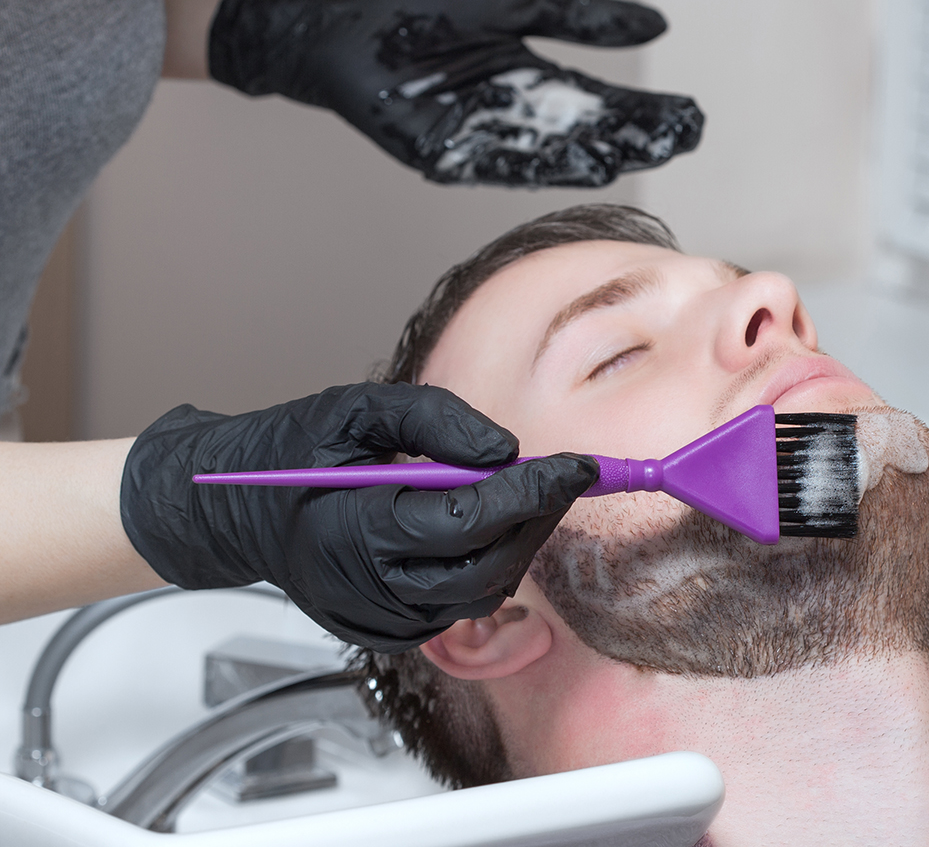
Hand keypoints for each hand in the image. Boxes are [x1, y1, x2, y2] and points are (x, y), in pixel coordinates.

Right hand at [120, 383, 597, 651]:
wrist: (231, 512)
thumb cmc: (289, 453)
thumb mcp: (356, 410)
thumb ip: (434, 419)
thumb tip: (507, 450)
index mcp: (353, 530)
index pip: (468, 520)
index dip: (532, 493)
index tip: (581, 466)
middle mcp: (366, 588)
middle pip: (487, 564)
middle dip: (535, 518)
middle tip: (562, 474)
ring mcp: (376, 619)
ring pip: (481, 593)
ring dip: (516, 544)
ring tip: (521, 495)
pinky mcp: (385, 634)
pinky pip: (458, 608)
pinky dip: (484, 568)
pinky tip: (479, 529)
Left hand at [208, 0, 703, 186]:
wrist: (339, 22)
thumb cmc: (417, 6)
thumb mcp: (514, 2)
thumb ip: (580, 18)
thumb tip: (655, 26)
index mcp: (534, 82)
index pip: (603, 104)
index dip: (646, 113)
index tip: (690, 116)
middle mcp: (516, 120)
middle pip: (587, 135)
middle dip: (635, 138)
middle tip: (683, 138)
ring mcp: (483, 143)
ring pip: (551, 156)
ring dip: (597, 156)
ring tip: (641, 154)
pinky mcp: (447, 157)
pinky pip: (501, 164)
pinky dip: (542, 165)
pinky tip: (584, 164)